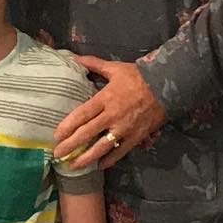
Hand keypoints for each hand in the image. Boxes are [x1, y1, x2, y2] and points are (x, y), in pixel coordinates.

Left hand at [52, 55, 166, 169]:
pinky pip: (120, 152)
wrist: (166, 86)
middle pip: (87, 133)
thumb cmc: (137, 76)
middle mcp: (112, 115)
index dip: (68, 126)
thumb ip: (92, 63)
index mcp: (104, 98)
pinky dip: (109, 160)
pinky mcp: (136, 137)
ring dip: (86, 158)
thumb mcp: (114, 68)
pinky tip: (99, 166)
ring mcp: (124, 128)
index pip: (81, 114)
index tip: (56, 135)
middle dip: (71, 145)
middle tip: (57, 154)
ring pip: (101, 147)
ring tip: (73, 166)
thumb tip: (72, 56)